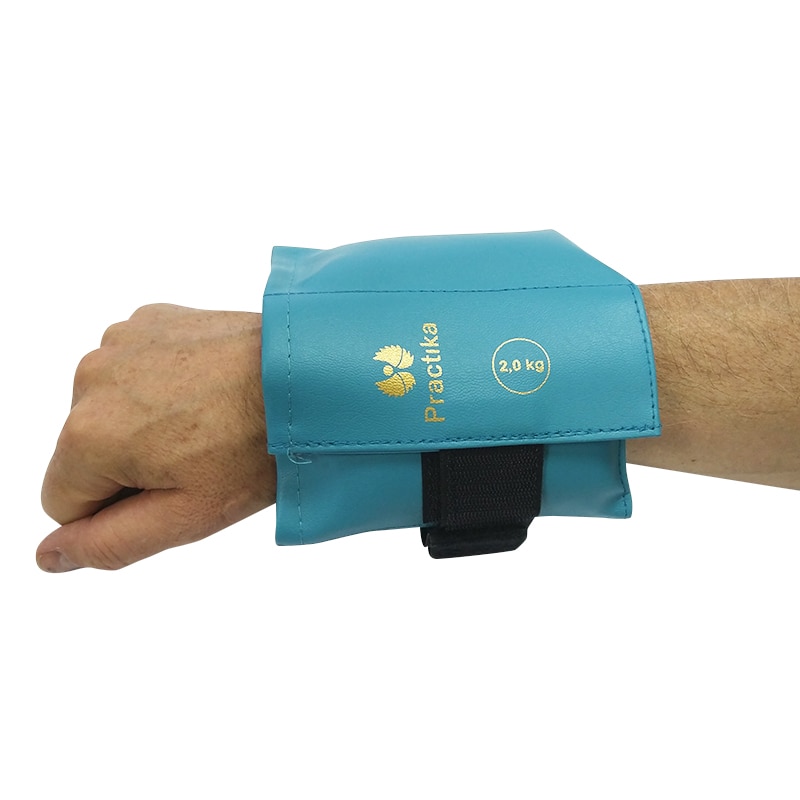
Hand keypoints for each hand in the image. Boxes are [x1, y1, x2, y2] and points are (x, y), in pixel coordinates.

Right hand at [38, 304, 275, 571]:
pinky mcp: (146, 320)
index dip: (117, 508)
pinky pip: (130, 370)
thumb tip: (50, 554)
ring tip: (205, 420)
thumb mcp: (185, 517)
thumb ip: (107, 544)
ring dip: (142, 421)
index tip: (173, 487)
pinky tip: (204, 388)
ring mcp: (118, 342)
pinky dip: (157, 383)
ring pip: (106, 409)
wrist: (305, 379)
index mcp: (87, 436)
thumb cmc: (255, 449)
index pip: (62, 502)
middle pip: (83, 451)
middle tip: (197, 455)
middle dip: (128, 463)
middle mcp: (88, 380)